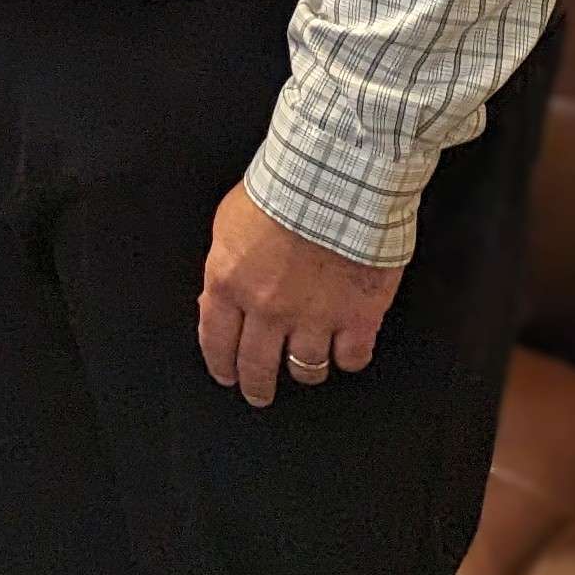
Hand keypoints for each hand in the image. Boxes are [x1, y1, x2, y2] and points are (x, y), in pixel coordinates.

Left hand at [198, 183, 404, 406]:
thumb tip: (223, 292)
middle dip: (256, 385)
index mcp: (229, 283)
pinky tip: (346, 352)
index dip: (220, 363)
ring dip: (304, 372)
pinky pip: (352, 358)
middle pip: (257, 364)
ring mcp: (314, 318)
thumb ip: (227, 264)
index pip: (216, 339)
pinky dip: (348, 358)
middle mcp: (267, 309)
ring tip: (306, 370)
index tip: (225, 375)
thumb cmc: (284, 187)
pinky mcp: (358, 318)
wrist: (335, 180)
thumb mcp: (230, 221)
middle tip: (258, 394)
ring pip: (306, 368)